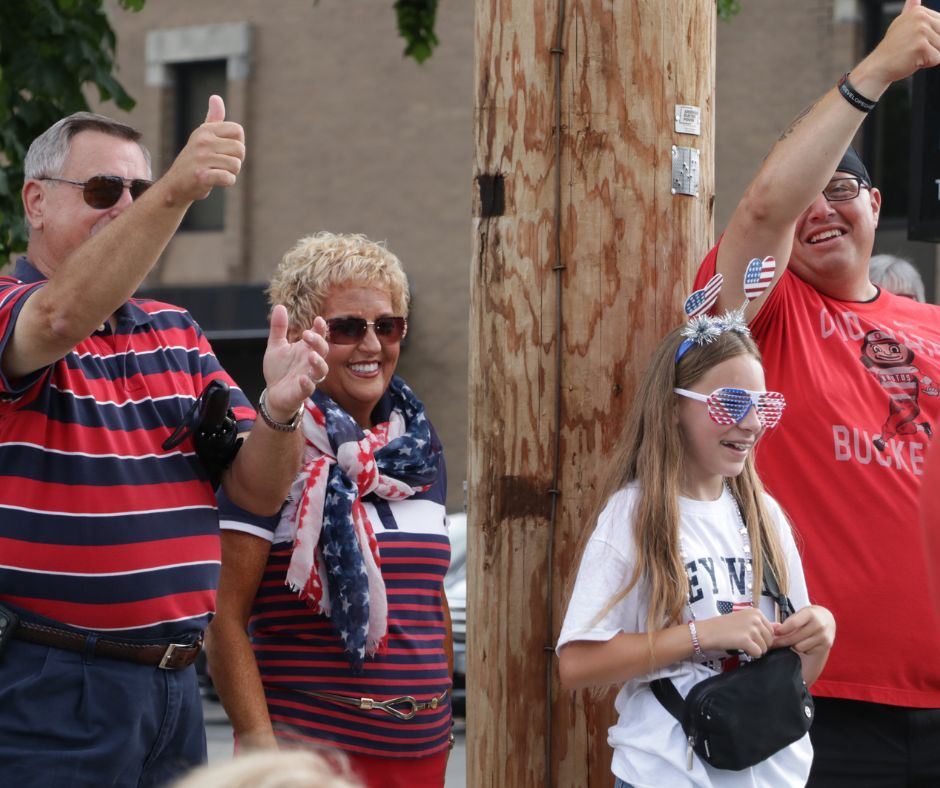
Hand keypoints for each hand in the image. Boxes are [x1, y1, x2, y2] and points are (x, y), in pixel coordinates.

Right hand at [162, 95, 245, 203]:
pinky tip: (216, 181)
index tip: (225, 151)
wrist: (176, 185)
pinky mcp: (201, 175)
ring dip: (231, 173)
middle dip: (236, 161)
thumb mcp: (202, 137)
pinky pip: (228, 178)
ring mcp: (201, 158)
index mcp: (205, 130)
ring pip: (236, 165)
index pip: (238, 131)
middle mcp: (202, 141)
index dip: (238, 144)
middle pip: (240, 149)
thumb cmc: (195, 161)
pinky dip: (227, 182)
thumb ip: (213, 119)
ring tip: (216, 172)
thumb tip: (216, 97)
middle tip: (220, 165)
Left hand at [261, 305, 328, 421]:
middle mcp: (310, 362)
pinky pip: (309, 388)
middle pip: (322, 351)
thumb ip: (279, 328)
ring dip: (318, 363)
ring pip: (321, 371)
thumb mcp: (276, 346)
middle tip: (307, 335)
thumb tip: (280, 306)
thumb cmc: (279, 369)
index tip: (318, 320)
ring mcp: (309, 377)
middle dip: (318, 342)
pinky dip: (308, 384)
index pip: (318, 337)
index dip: (320, 329)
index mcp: (306, 349)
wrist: (273, 393)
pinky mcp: (302, 392)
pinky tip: (303, 378)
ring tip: (311, 355)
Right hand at [696, 607, 774, 658]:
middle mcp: (756, 618)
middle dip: (760, 644)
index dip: (762, 637)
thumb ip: (762, 624)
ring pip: (765, 648)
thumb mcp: (745, 621)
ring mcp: (751, 628)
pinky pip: (758, 653)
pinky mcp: (746, 639)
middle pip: (770, 640)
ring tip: (741, 643)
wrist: (707, 631)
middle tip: (745, 641)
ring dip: (755, 649)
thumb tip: (780, 628)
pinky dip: (751, 654)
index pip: (772, 631)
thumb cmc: (724, 627)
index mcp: (756, 612)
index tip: (749, 636)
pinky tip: (740, 647)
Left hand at [772, 605, 835, 656]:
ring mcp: (824, 635)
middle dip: (782, 641)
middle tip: (775, 642)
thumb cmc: (809, 616)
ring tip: (792, 641)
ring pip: (800, 647)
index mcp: (810, 613)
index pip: (793, 624)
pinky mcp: (827, 645)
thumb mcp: (799, 614)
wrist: (827, 619)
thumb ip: (787, 622)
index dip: (782, 630)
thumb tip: (774, 630)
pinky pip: (808, 651)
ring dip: (793, 645)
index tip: (775, 633)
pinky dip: (804, 649)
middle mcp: (819, 624)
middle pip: (795, 638)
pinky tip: (804, 643)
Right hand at [860, 0, 939, 86]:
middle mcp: (921, 18)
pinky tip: (912, 61)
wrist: (877, 67)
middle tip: (913, 49)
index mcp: (919, 11)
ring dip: (930, 56)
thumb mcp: (901, 24)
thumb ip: (910, 11)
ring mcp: (921, 31)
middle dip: (933, 46)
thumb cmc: (891, 49)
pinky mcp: (921, 46)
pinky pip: (937, 58)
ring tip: (912, 55)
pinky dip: (927, 64)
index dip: (931, 38)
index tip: (913, 41)